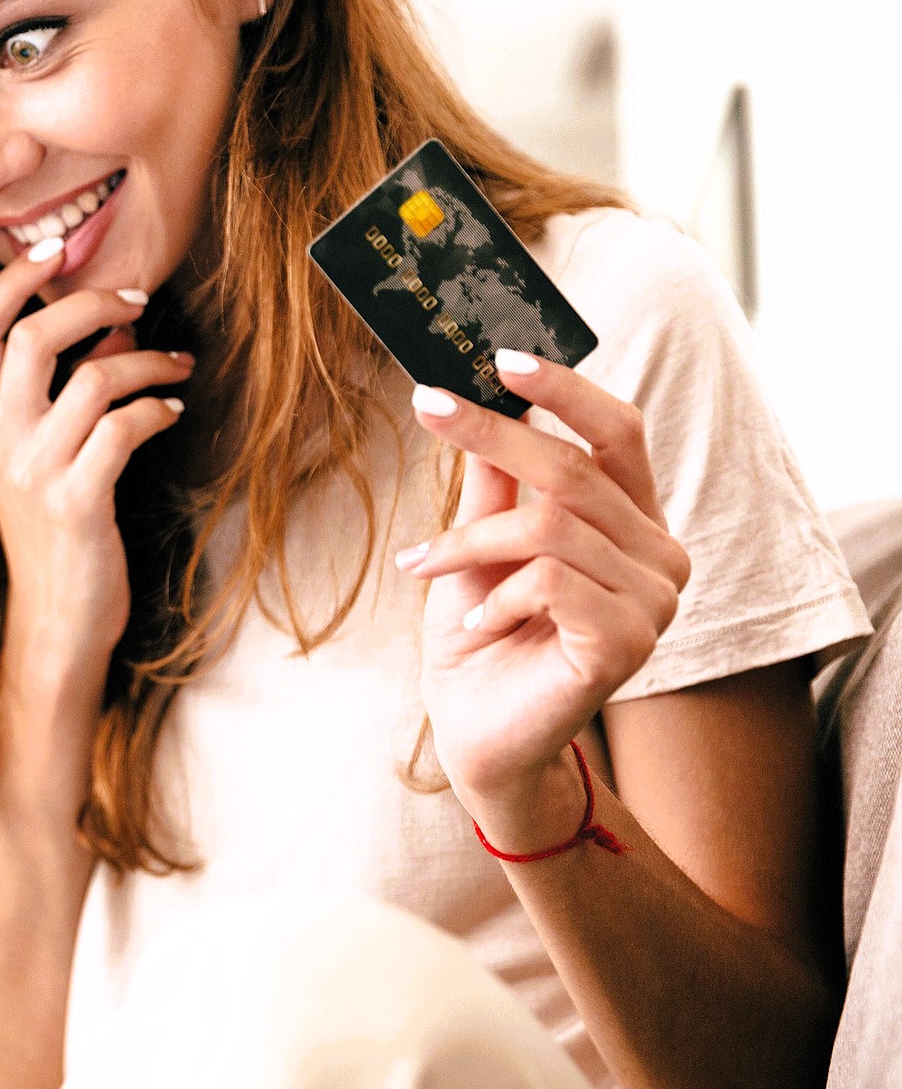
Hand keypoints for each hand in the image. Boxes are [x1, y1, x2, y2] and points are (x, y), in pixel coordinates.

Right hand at [0, 241, 193, 697]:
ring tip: (178, 365)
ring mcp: (35, 472)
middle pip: (30, 338)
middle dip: (91, 303)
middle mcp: (1, 440)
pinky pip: (122, 430)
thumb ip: (66, 391)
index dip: (9, 282)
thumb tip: (115, 324)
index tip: (54, 252)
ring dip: (147, 361)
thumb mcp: (47, 455)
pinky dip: (155, 410)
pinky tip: (172, 414)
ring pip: (92, 380)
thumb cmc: (60, 530)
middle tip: (138, 299)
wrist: (58, 616)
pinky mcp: (77, 503)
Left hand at [396, 350, 690, 820]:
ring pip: (551, 526)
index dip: (567, 390)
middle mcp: (661, 556)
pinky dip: (495, 596)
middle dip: (491, 435)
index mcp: (634, 522)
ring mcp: (655, 602)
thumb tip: (484, 396)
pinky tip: (479, 624)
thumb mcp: (481, 543)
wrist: (475, 732)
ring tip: (428, 567)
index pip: (620, 432)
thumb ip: (495, 479)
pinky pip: (550, 582)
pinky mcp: (631, 643)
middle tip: (428, 406)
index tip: (501, 356)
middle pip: (575, 469)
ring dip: (471, 543)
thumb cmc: (480, 635)